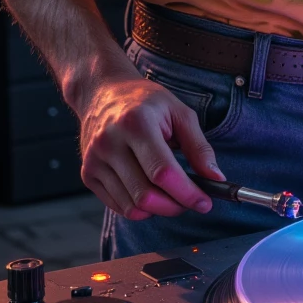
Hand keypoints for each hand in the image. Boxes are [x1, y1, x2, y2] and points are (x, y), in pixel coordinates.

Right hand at [69, 60, 225, 219]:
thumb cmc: (144, 101)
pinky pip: (117, 206)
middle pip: (146, 195)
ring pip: (131, 207)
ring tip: (171, 195)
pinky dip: (139, 208)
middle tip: (190, 200)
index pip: (163, 172)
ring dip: (158, 210)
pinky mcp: (87, 173)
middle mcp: (110, 142)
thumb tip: (215, 178)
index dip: (187, 193)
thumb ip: (199, 147)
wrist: (102, 92)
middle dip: (175, 206)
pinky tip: (150, 191)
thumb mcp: (179, 113)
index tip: (204, 202)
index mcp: (136, 123)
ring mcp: (95, 160)